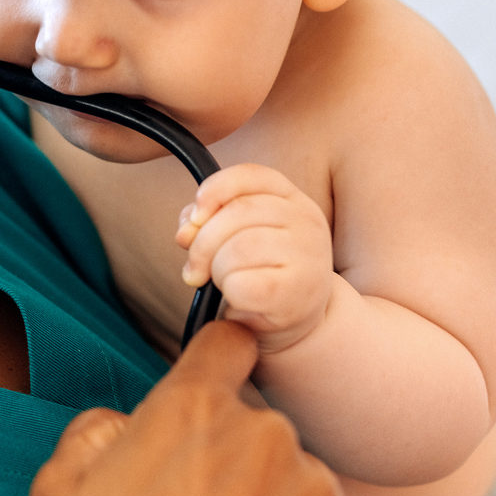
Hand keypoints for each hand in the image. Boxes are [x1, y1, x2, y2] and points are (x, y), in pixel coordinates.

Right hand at [28, 322, 371, 495]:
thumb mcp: (55, 494)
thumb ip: (93, 433)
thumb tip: (128, 427)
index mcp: (189, 409)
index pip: (228, 342)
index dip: (222, 354)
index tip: (220, 373)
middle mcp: (264, 438)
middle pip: (255, 429)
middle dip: (228, 463)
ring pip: (295, 487)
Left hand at [177, 163, 334, 351]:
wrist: (297, 319)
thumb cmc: (261, 271)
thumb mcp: (236, 236)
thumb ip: (207, 221)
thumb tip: (186, 231)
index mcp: (291, 198)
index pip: (250, 175)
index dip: (214, 190)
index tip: (195, 216)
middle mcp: (307, 221)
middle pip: (236, 214)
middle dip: (202, 244)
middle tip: (196, 269)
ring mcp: (308, 255)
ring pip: (237, 249)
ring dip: (217, 271)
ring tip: (225, 282)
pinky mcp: (298, 292)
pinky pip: (242, 284)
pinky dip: (229, 293)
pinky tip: (238, 298)